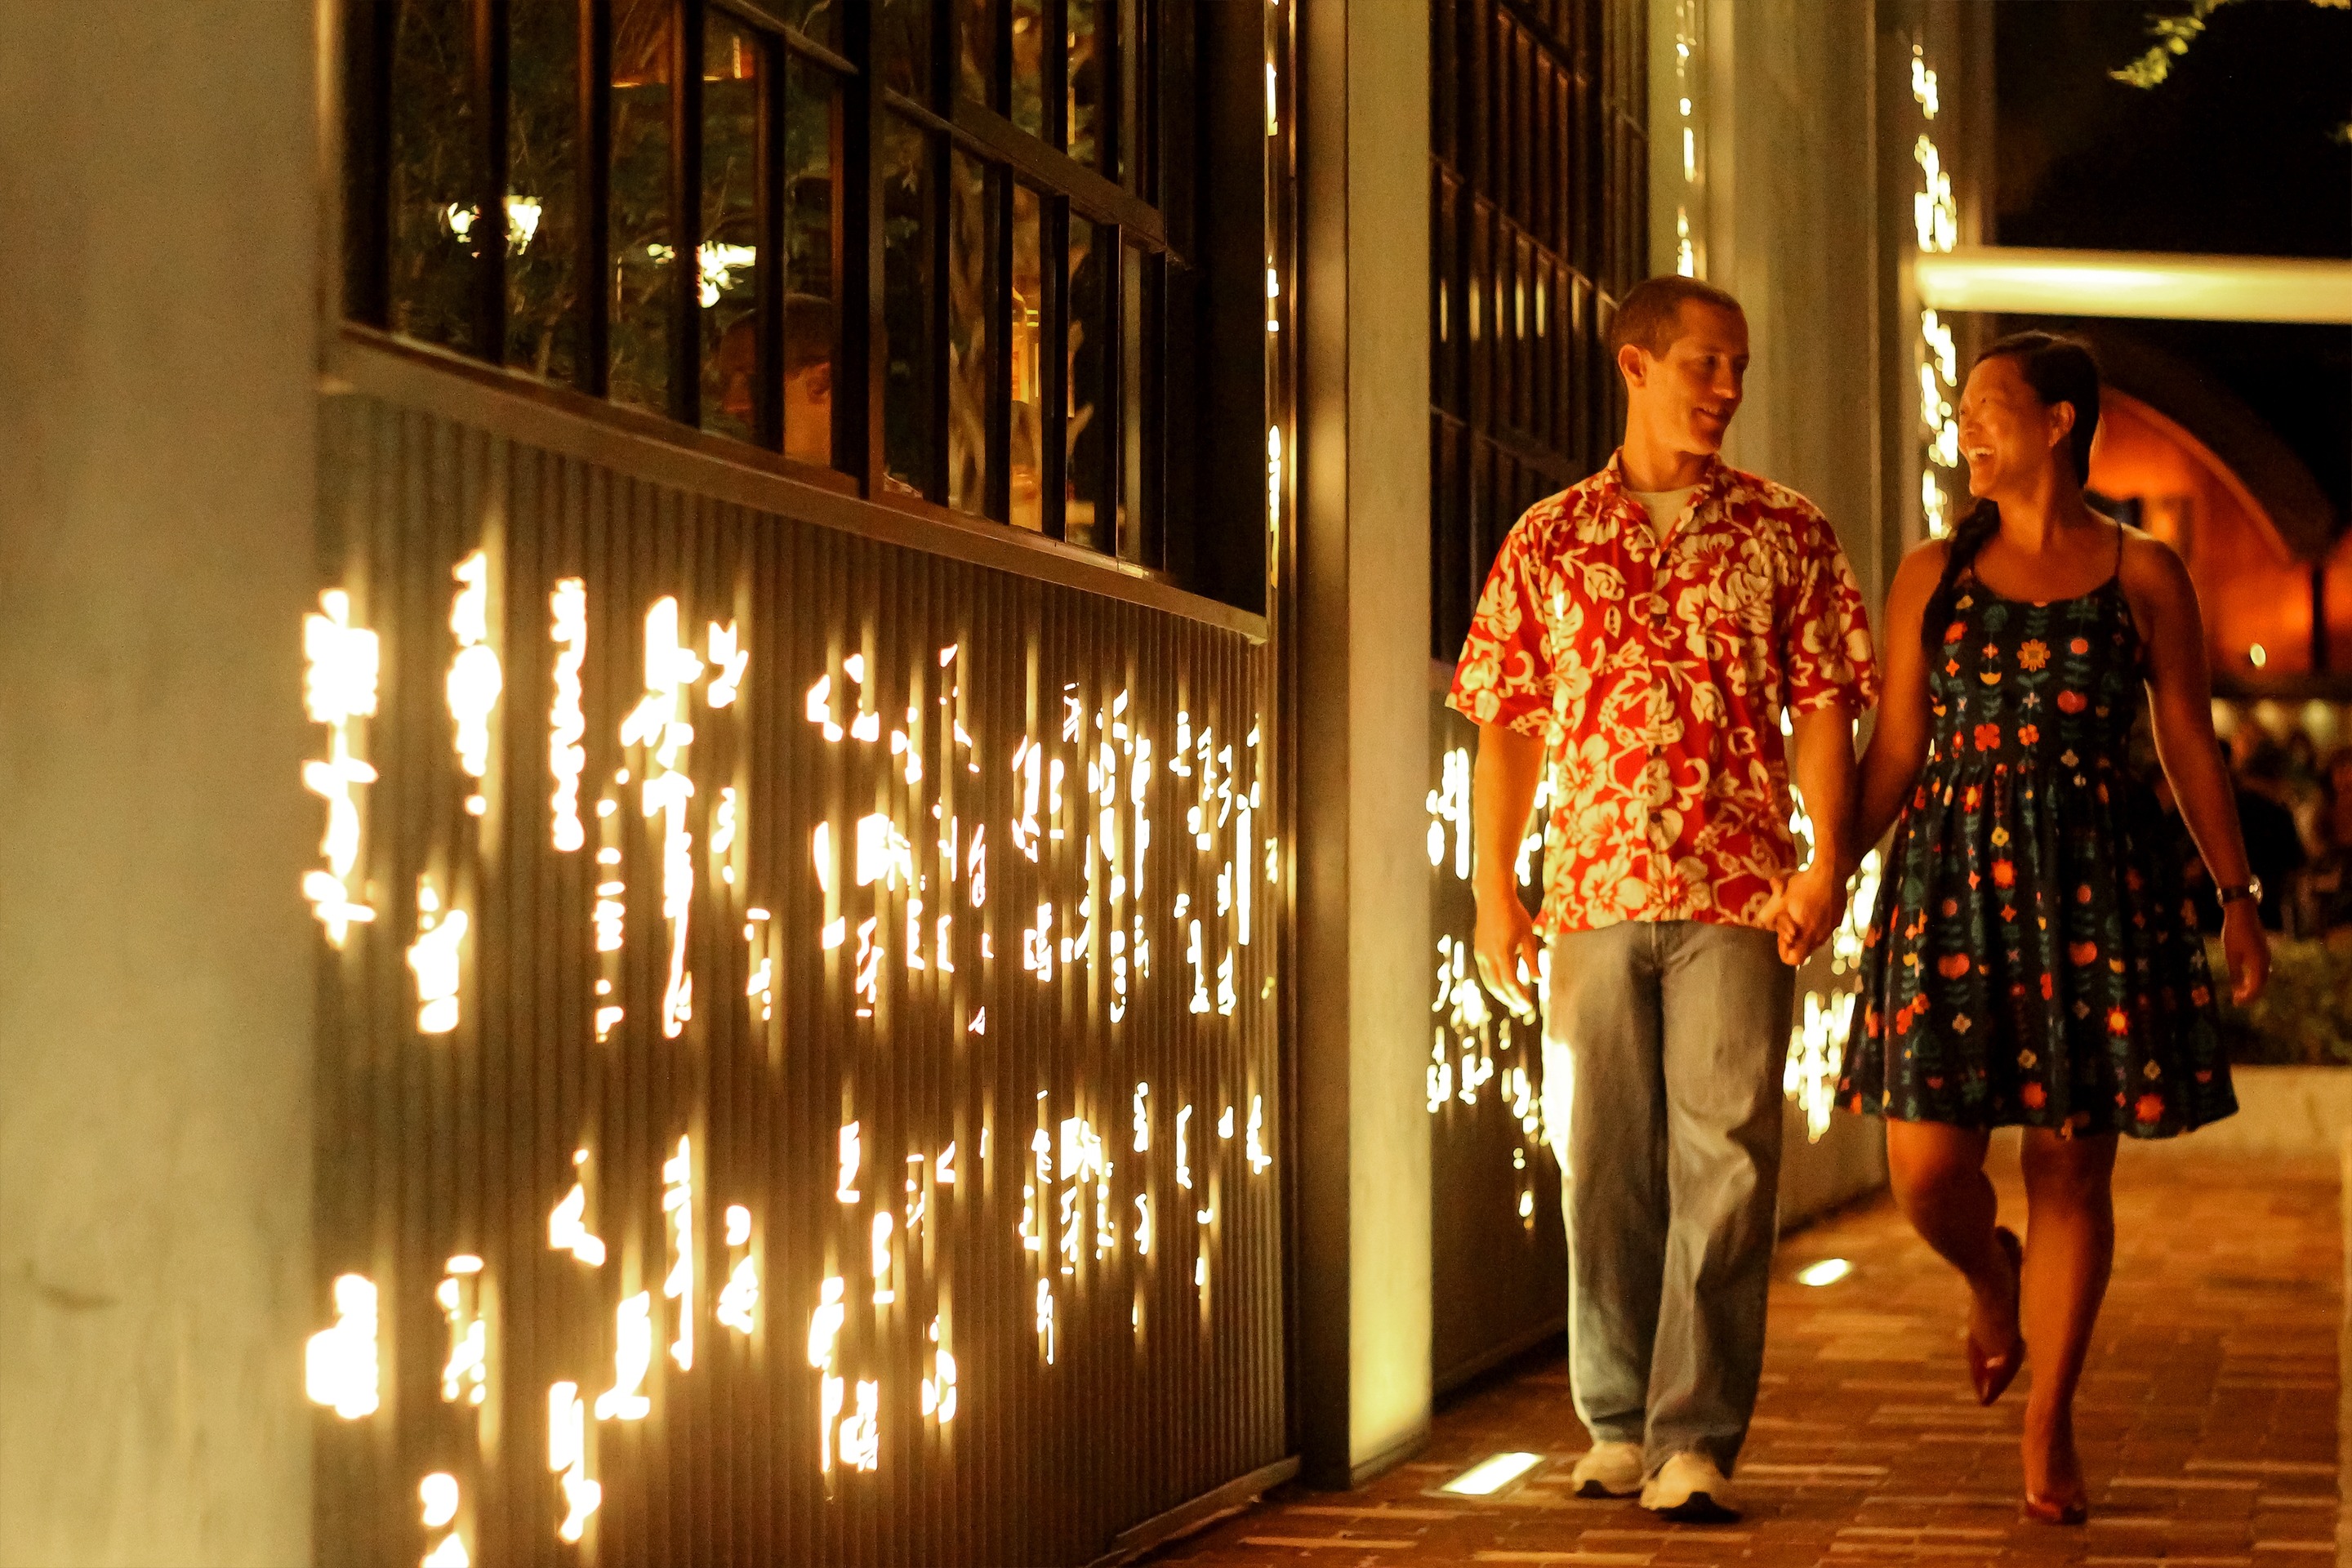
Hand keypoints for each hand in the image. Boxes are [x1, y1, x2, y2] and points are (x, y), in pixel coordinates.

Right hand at [1472, 887, 1543, 1021]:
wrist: (1493, 897)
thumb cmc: (1514, 914)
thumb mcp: (1528, 937)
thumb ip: (1532, 960)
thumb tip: (1537, 979)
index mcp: (1502, 953)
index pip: (1510, 983)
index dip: (1519, 996)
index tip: (1529, 1006)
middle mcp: (1488, 956)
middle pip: (1497, 986)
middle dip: (1511, 999)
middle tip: (1524, 1008)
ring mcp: (1481, 953)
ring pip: (1489, 981)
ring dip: (1502, 993)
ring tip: (1515, 1000)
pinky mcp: (1479, 950)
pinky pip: (1486, 973)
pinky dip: (1496, 983)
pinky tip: (1506, 984)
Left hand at [1760, 860, 1845, 967]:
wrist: (1831, 872)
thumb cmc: (1804, 886)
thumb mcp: (1780, 899)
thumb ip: (1768, 915)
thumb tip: (1760, 924)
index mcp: (1807, 934)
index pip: (1794, 960)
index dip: (1784, 951)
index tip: (1780, 937)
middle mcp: (1821, 936)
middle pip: (1804, 950)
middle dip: (1793, 940)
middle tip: (1787, 922)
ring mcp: (1831, 928)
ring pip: (1814, 940)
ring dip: (1804, 931)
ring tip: (1798, 913)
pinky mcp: (1838, 919)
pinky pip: (1824, 930)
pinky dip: (1815, 924)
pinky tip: (1811, 907)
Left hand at [2221, 898, 2269, 1003]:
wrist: (2243, 912)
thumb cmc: (2234, 933)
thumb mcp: (2231, 954)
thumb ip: (2235, 972)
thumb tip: (2236, 989)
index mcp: (2259, 964)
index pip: (2255, 987)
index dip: (2247, 997)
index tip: (2236, 1003)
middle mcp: (2266, 961)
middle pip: (2261, 984)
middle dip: (2250, 994)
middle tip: (2238, 1001)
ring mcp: (2266, 955)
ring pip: (2262, 977)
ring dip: (2252, 986)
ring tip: (2240, 993)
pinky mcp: (2263, 950)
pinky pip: (2261, 969)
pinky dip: (2254, 977)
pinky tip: (2245, 980)